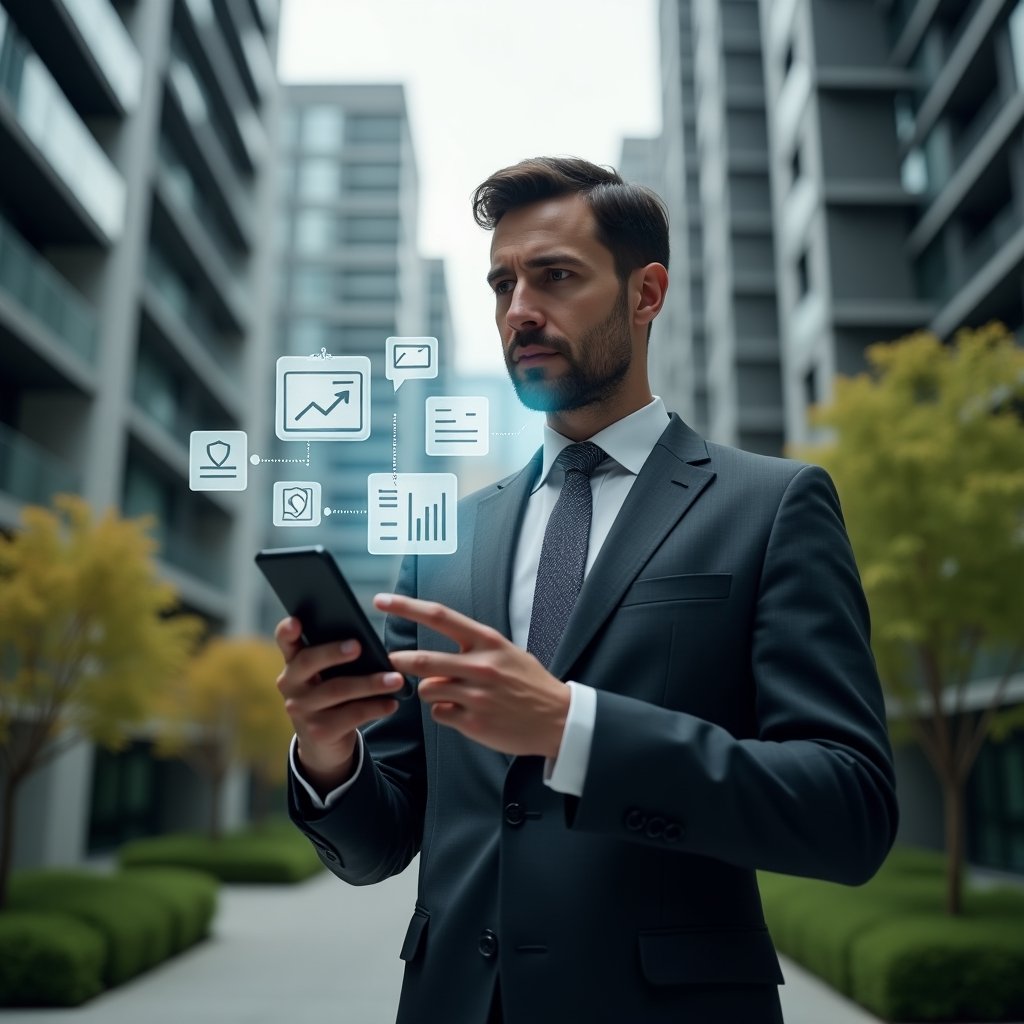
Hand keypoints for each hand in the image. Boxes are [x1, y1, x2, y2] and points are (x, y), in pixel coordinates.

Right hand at [274, 617, 404, 791]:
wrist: (323, 742)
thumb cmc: (331, 695)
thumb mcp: (327, 676)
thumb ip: (336, 657)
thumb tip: (366, 642)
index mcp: (293, 663)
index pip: (285, 641)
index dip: (286, 631)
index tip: (296, 621)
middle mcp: (291, 685)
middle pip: (309, 662)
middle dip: (334, 652)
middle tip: (358, 646)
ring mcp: (301, 710)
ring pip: (338, 689)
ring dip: (370, 683)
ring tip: (396, 679)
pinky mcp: (319, 731)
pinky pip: (351, 715)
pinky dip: (375, 707)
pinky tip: (391, 703)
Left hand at [374, 594, 569, 758]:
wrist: (557, 719)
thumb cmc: (530, 683)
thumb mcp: (507, 652)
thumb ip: (474, 647)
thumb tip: (441, 645)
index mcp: (488, 641)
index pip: (440, 616)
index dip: (406, 607)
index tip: (381, 601)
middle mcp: (480, 665)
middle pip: (422, 660)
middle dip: (400, 661)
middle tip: (391, 661)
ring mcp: (476, 695)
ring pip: (427, 690)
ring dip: (430, 691)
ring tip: (451, 693)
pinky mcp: (473, 722)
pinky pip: (439, 714)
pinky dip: (444, 712)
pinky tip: (463, 713)